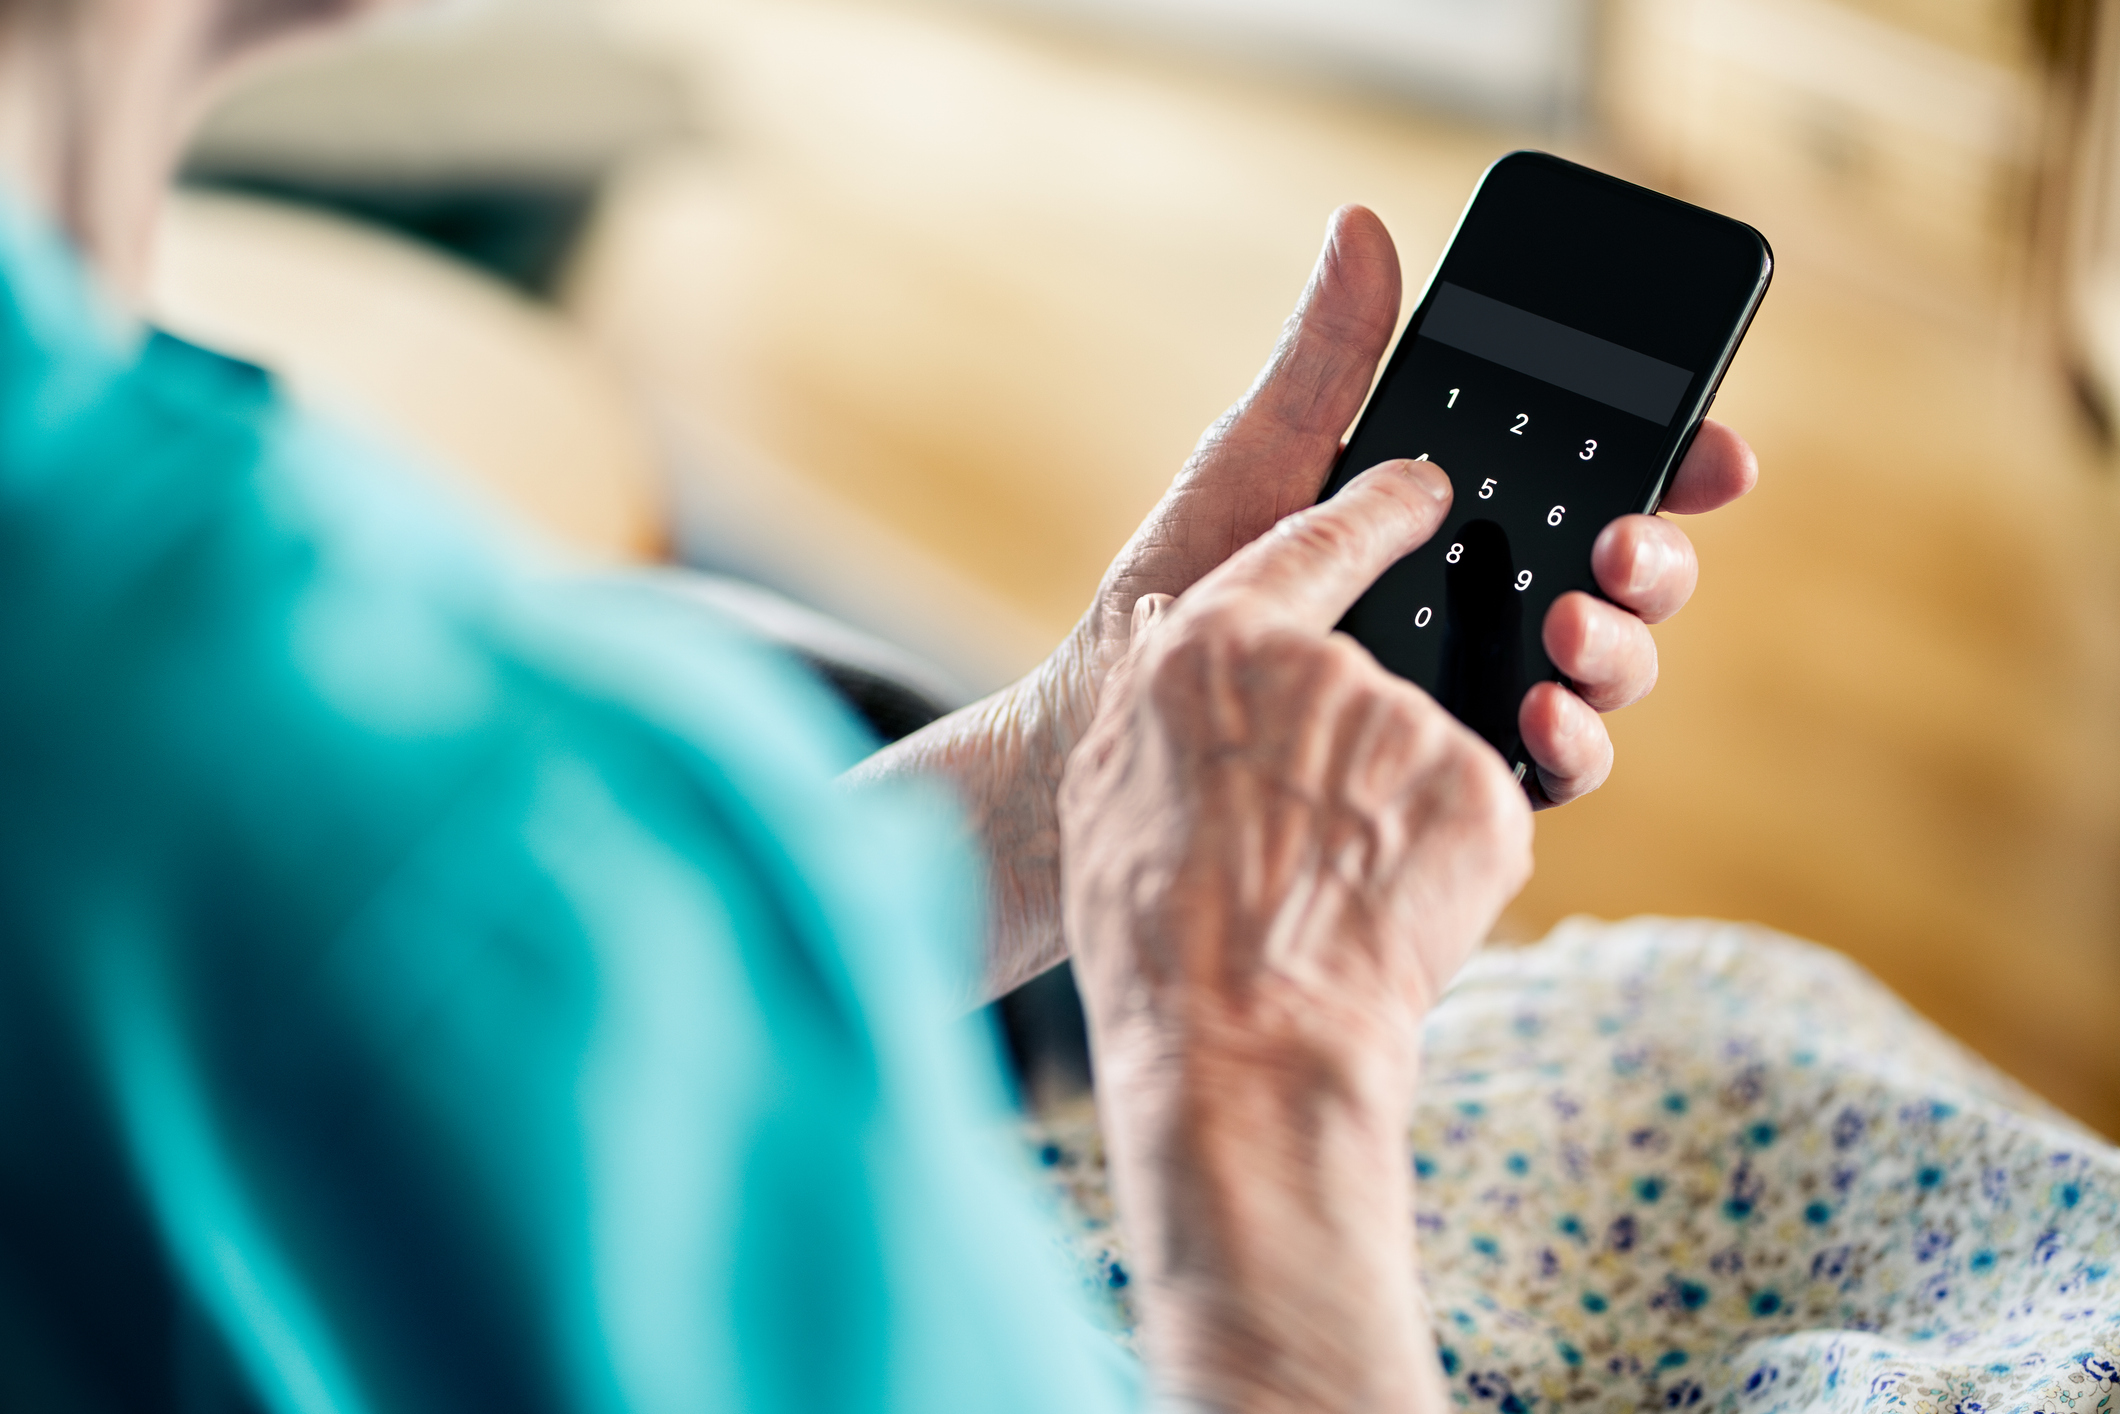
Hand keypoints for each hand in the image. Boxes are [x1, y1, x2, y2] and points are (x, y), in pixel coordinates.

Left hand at [851, 206, 1753, 999]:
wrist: (1113, 730)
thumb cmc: (1177, 589)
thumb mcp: (1258, 465)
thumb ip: (1328, 365)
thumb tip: (1362, 228)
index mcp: (1449, 514)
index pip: (1587, 475)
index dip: (1670, 458)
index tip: (1713, 450)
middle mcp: (1479, 598)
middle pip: (1622, 572)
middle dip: (1654, 556)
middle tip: (1621, 545)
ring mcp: (1473, 687)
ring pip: (1607, 666)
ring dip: (1623, 647)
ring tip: (1571, 628)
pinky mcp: (1450, 770)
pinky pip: (1551, 764)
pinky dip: (1572, 743)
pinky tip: (1539, 716)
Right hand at [1061, 456, 1531, 1413]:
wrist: (1239, 1045)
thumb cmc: (1154, 929)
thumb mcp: (1110, 784)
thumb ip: (1159, 688)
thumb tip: (1176, 636)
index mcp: (1215, 644)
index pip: (1316, 538)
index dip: (1374, 510)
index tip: (1421, 491)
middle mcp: (1324, 666)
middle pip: (1367, 674)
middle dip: (1347, 744)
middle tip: (1306, 831)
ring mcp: (1413, 726)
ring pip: (1419, 750)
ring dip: (1387, 811)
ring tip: (1329, 893)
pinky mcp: (1483, 795)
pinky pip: (1470, 809)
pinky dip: (1436, 858)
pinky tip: (1382, 914)